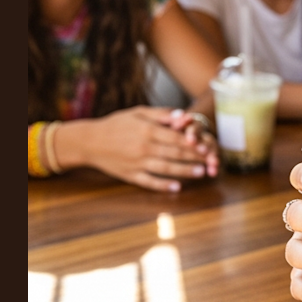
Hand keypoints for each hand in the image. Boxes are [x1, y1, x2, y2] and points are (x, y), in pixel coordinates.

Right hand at [77, 106, 217, 191]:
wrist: (90, 141)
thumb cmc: (116, 124)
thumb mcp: (138, 112)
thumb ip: (161, 114)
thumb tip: (183, 116)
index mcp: (146, 131)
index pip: (175, 138)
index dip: (193, 143)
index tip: (208, 146)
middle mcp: (143, 147)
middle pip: (174, 154)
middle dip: (195, 158)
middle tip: (212, 161)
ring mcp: (137, 163)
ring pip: (165, 168)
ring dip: (184, 171)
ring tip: (201, 173)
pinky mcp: (130, 175)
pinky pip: (149, 182)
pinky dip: (163, 186)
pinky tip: (176, 188)